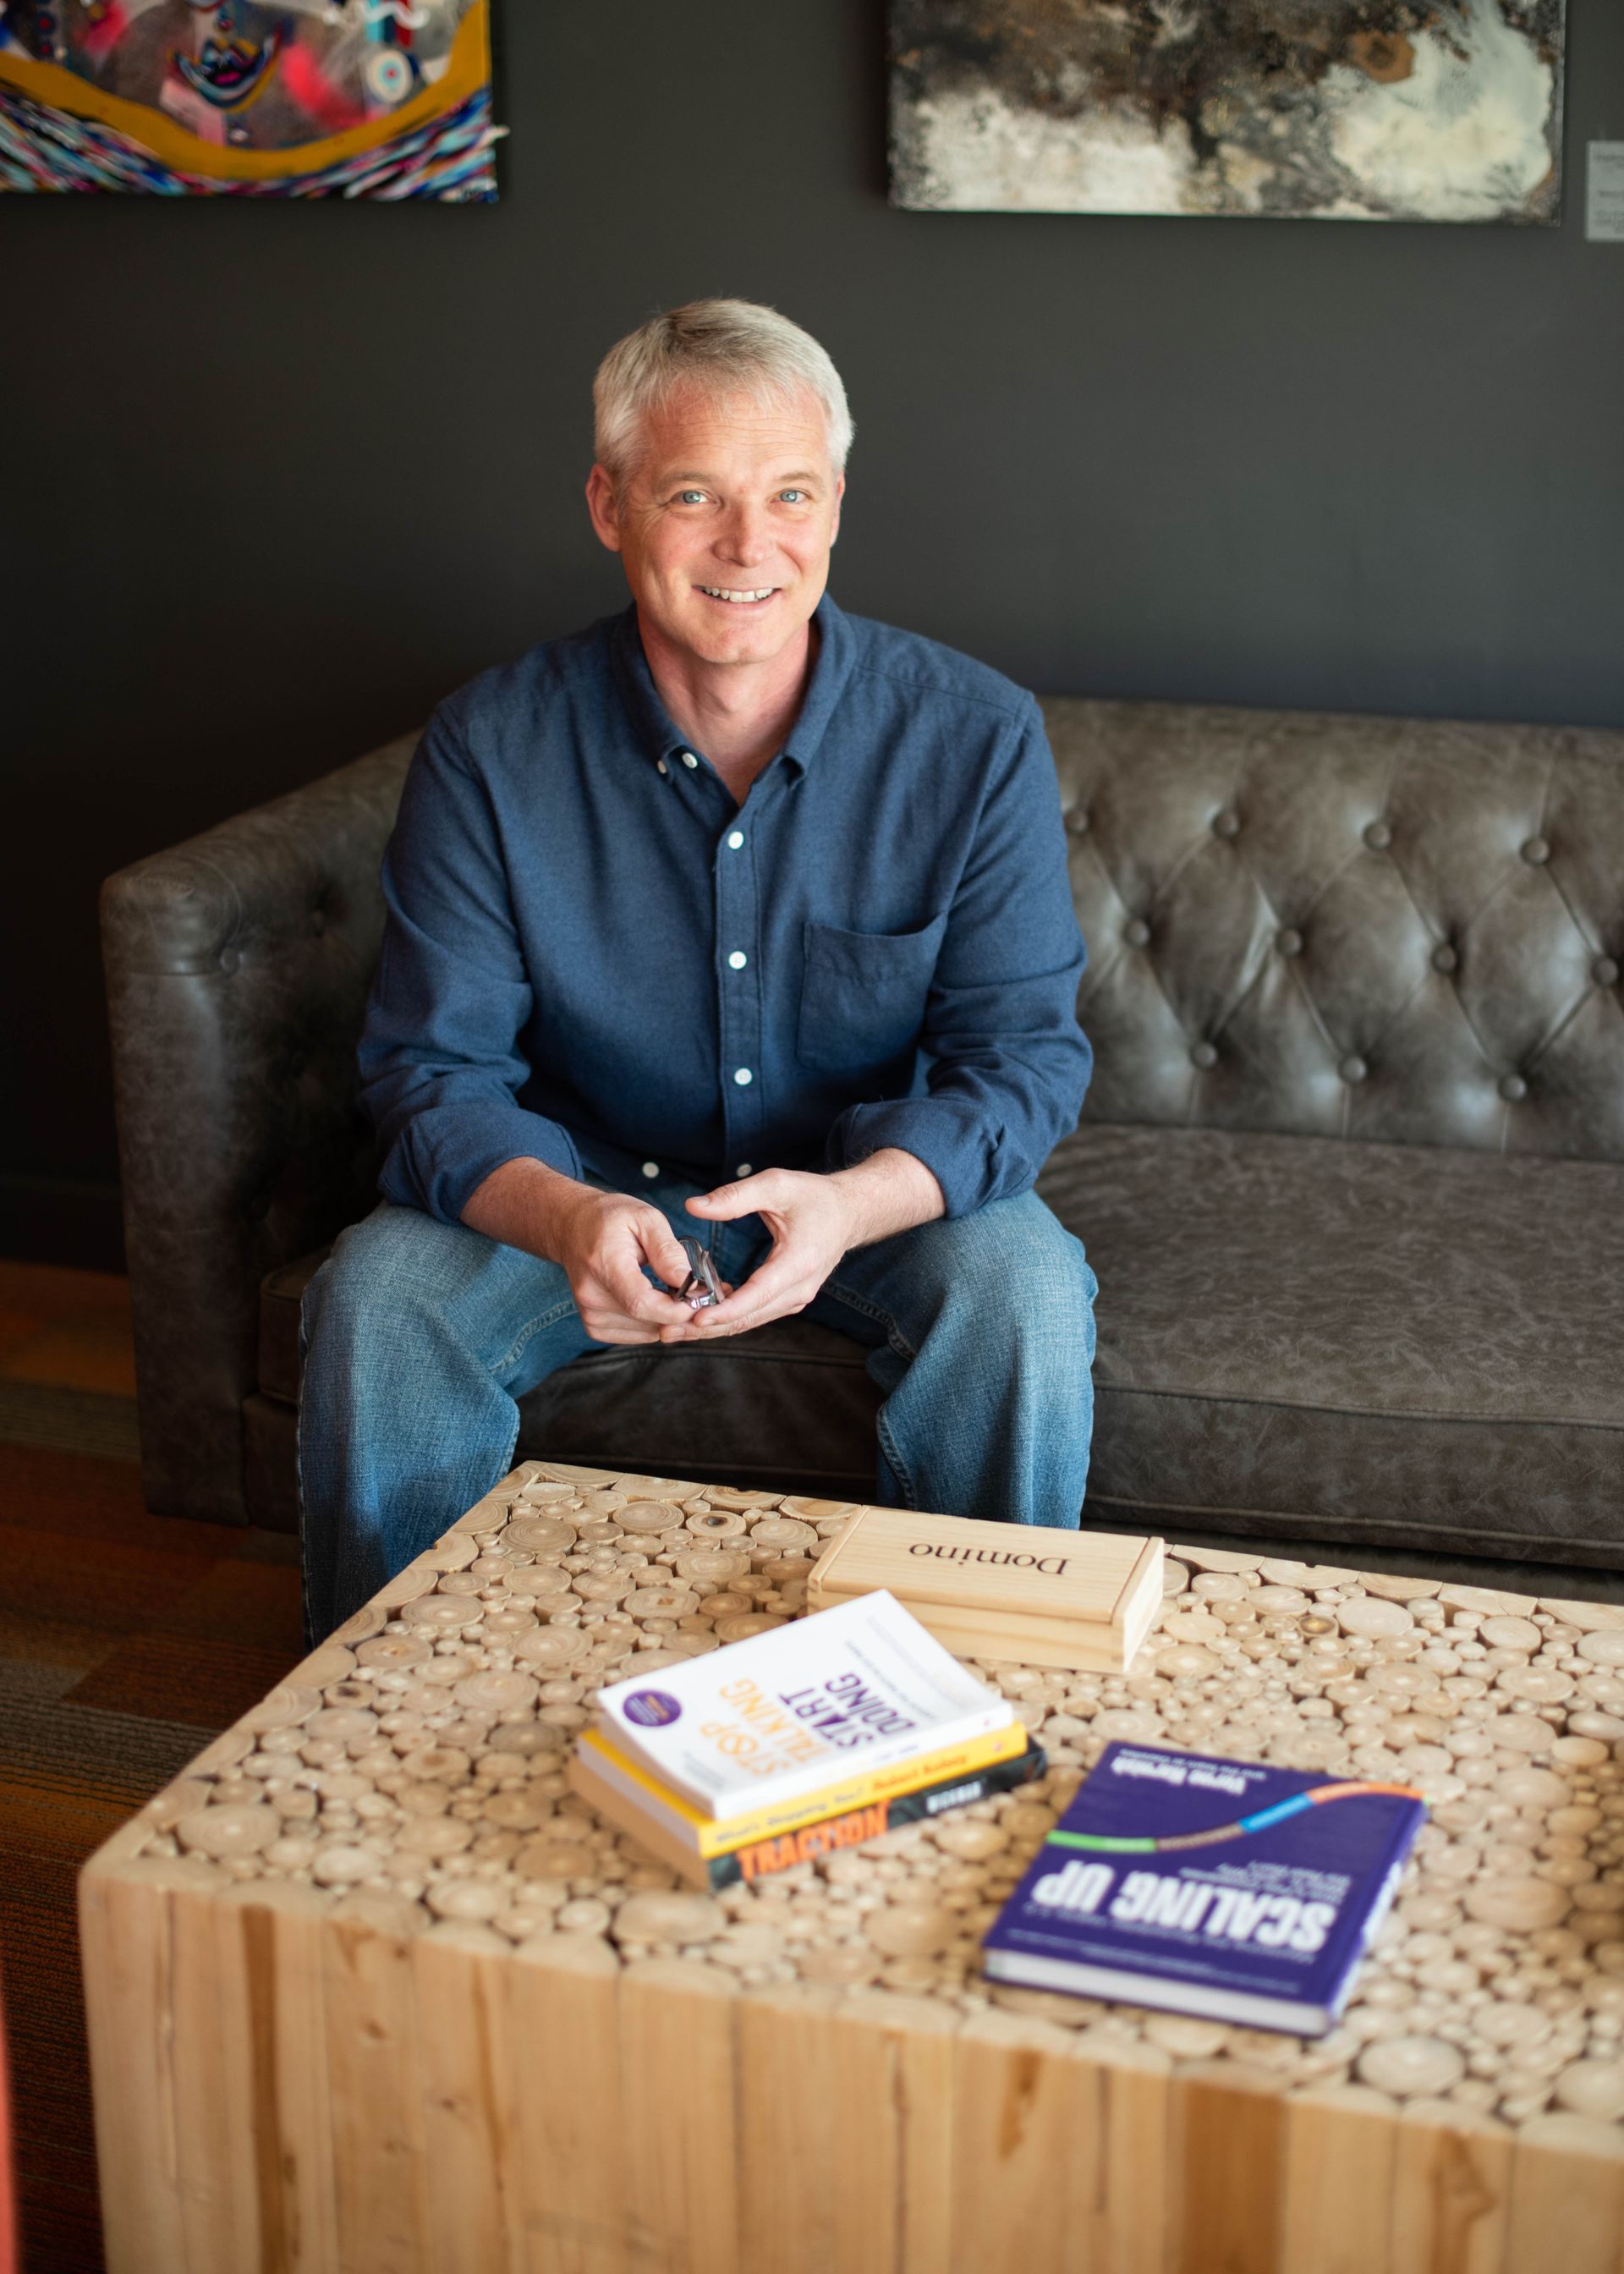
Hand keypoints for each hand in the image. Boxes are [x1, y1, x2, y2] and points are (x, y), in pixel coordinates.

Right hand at [462, 1162, 697, 1344]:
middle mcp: (592, 1296)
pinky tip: (655, 1300)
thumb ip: (667, 1252)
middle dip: (680, 1312)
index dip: (675, 1308)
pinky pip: (636, 1335)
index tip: (699, 1298)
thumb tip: (690, 1283)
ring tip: (673, 1291)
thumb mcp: (645, 1218)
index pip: (641, 1303)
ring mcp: (590, 1314)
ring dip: (668, 1318)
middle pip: (647, 1320)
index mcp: (604, 1265)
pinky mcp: (594, 1325)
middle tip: (695, 1291)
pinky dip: (653, 1322)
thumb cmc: (609, 1218)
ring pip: (646, 1332)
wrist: (571, 1226)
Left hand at [666, 1168, 858, 1343]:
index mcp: (799, 1262)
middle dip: (708, 1328)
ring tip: (674, 1331)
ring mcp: (796, 1297)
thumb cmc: (815, 1196)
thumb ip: (734, 1196)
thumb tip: (693, 1206)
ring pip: (750, 1321)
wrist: (850, 1212)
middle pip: (749, 1317)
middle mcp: (800, 1288)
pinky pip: (755, 1313)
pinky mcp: (789, 1298)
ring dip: (714, 1328)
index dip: (726, 1310)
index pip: (758, 1295)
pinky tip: (698, 1318)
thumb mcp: (776, 1184)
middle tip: (667, 1332)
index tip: (695, 1318)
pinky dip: (728, 1318)